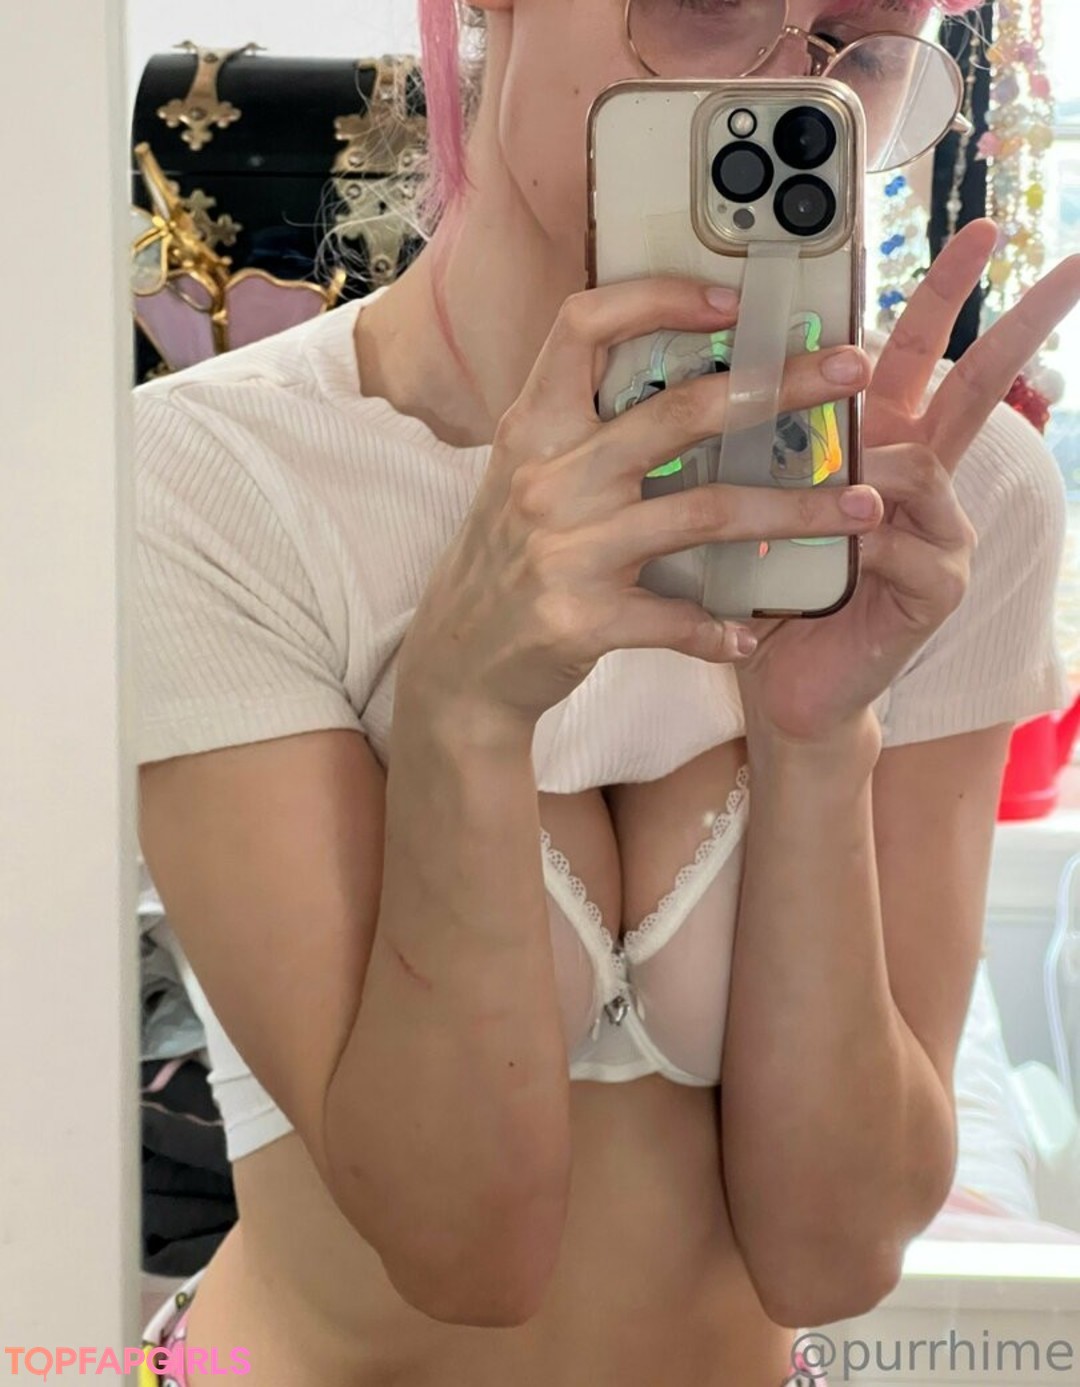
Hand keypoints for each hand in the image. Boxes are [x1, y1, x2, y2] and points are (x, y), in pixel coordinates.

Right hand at [397, 278, 877, 732]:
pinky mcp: (579, 619)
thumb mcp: (525, 474)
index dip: (658, 298)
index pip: (584, 326)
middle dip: (779, 387)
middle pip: (679, 412)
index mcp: (533, 427)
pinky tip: (753, 632)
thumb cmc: (508, 555)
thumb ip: (588, 429)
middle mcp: (548, 477)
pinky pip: (674, 619)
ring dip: (793, 513)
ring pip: (703, 514)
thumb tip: (690, 381)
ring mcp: (564, 549)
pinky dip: (720, 628)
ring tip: (865, 512)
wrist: (459, 657)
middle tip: (854, 373)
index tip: (733, 301)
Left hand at [733, 220, 1079, 745]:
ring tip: (813, 507)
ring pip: (921, 468)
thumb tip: (770, 378)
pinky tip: (837, 562)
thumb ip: (782, 450)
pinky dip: (862, 544)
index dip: (945, 293)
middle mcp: (920, 483)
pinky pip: (904, 542)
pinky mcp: (939, 586)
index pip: (919, 357)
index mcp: (881, 447)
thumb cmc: (772, 589)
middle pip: (976, 387)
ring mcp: (941, 534)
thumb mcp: (764, 503)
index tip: (977, 233)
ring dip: (866, 474)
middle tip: (1068, 264)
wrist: (786, 683)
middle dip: (1021, 323)